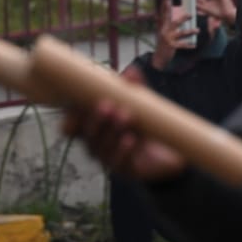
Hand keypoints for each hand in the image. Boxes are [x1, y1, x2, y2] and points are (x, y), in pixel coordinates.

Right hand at [60, 96, 186, 182]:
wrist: (172, 151)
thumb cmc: (148, 125)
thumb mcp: (143, 104)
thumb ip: (136, 88)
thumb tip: (131, 72)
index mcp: (95, 126)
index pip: (73, 125)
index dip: (69, 118)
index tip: (76, 107)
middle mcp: (98, 143)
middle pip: (87, 135)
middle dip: (96, 120)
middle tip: (108, 106)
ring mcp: (109, 158)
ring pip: (101, 148)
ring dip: (111, 132)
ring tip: (125, 117)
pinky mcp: (125, 169)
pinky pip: (118, 162)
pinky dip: (122, 150)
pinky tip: (130, 140)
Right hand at [150, 3, 199, 70]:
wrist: (158, 58)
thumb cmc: (164, 44)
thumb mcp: (165, 34)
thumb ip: (168, 26)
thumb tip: (178, 19)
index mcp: (163, 27)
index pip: (165, 15)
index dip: (166, 7)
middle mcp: (165, 31)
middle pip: (174, 22)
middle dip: (183, 18)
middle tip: (191, 14)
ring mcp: (168, 39)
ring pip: (181, 33)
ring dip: (190, 31)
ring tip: (198, 30)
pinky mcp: (171, 46)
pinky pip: (182, 45)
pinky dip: (188, 45)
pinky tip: (194, 45)